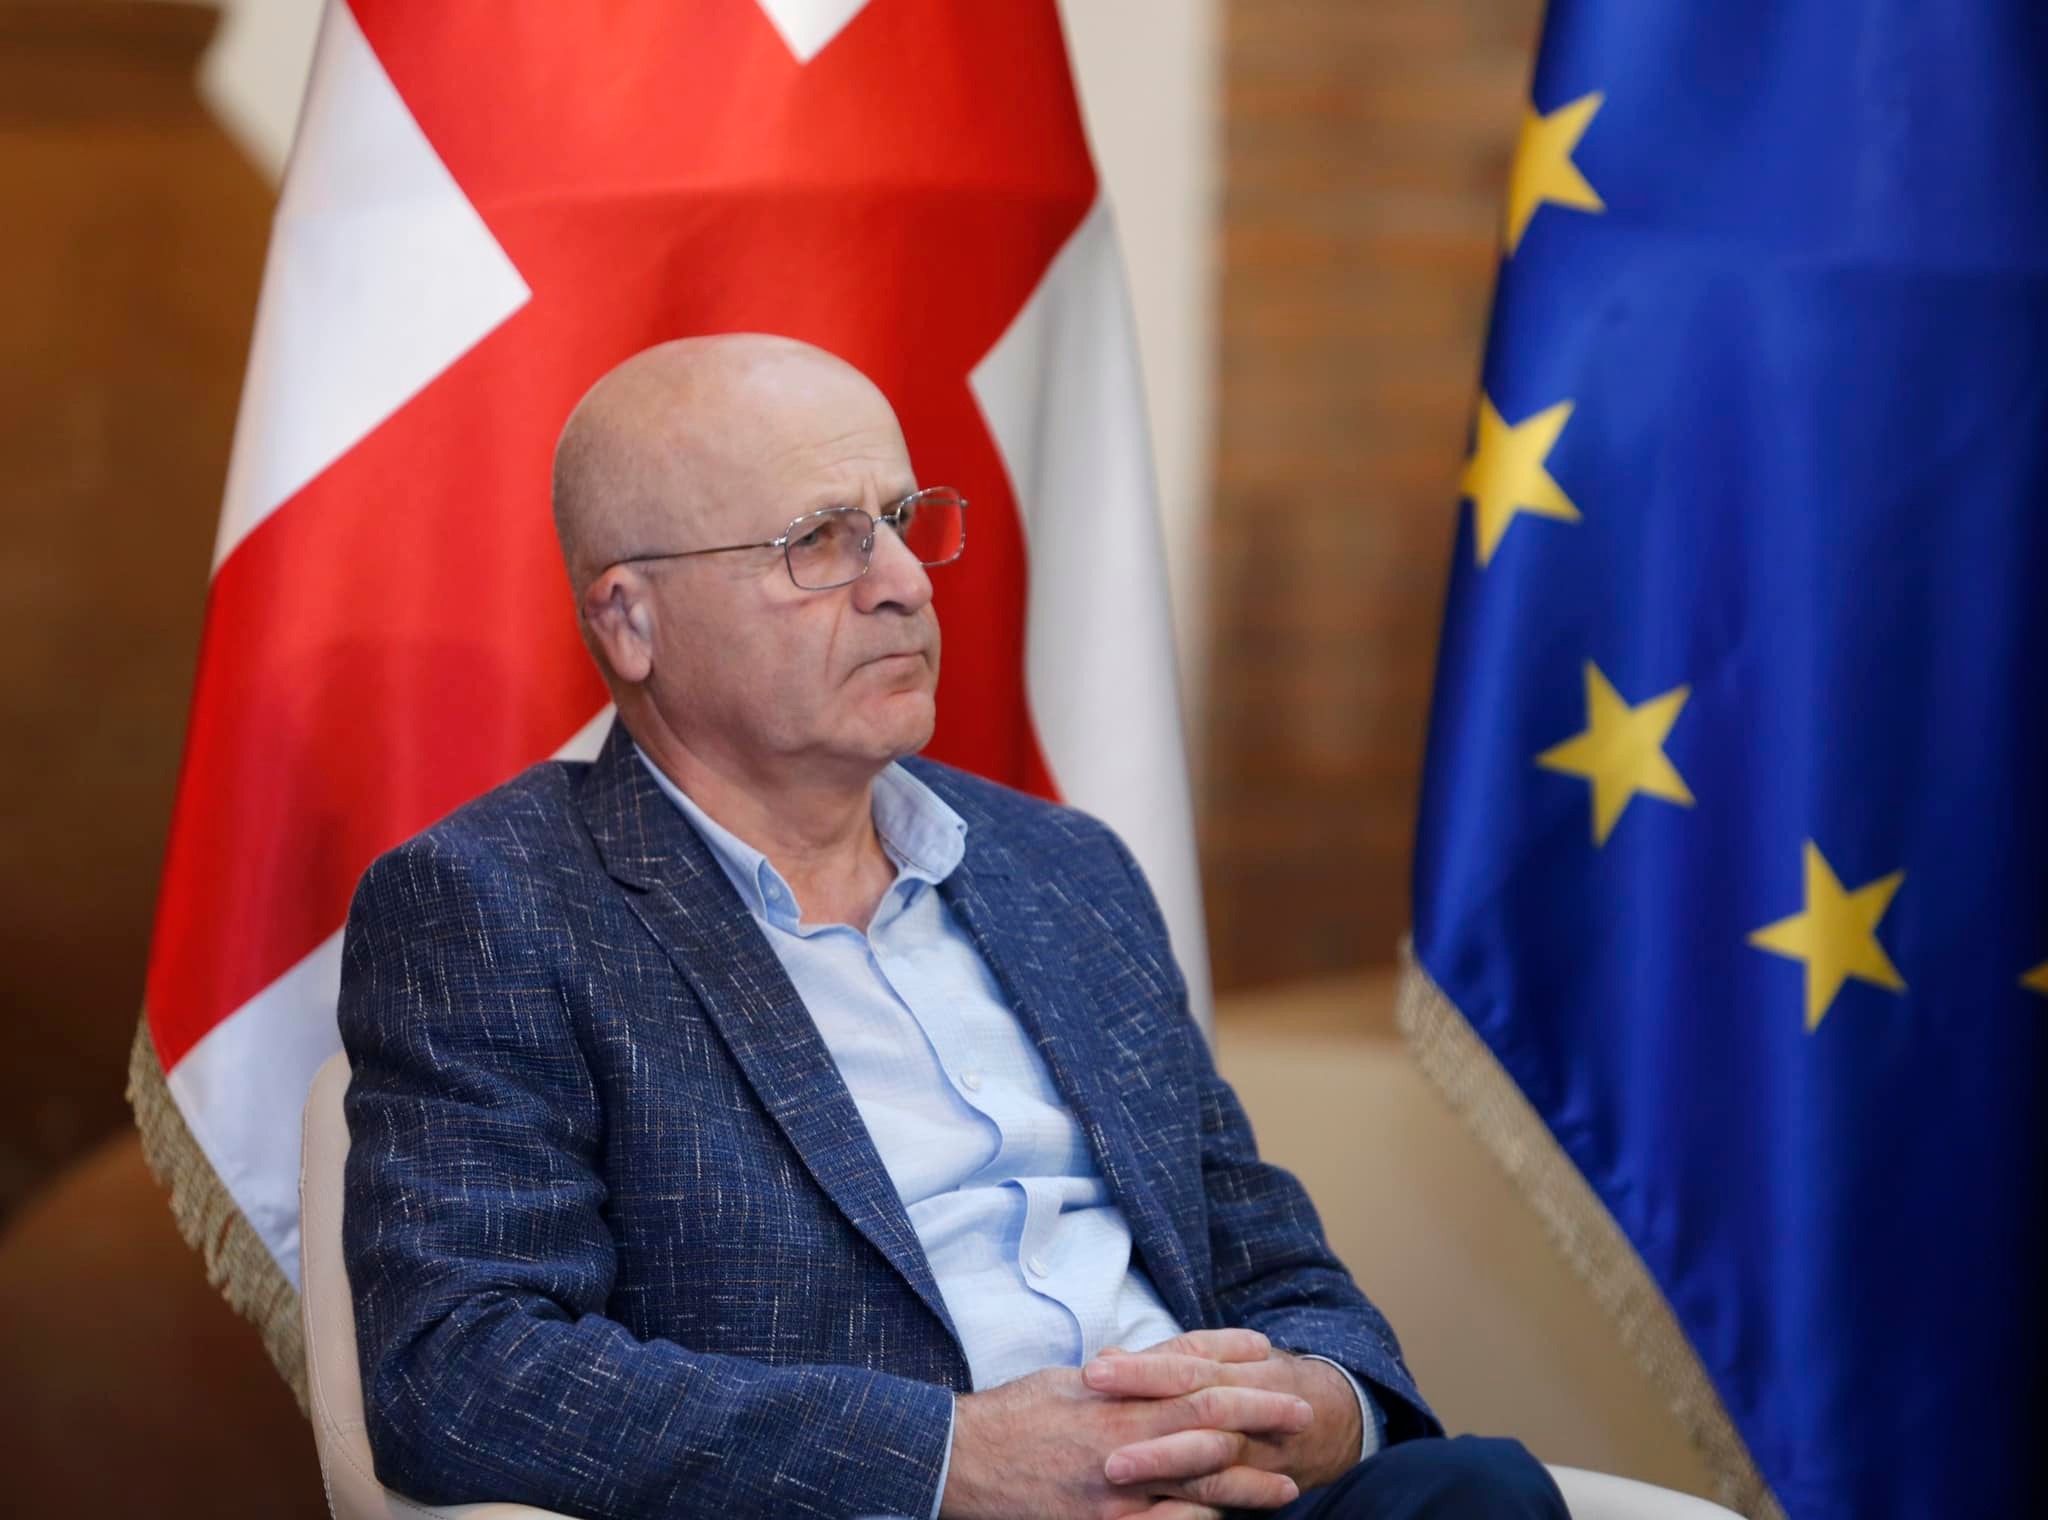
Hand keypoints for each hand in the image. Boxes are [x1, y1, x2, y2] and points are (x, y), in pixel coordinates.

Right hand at [940, 1329, 1312, 1518]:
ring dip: (1249, 1483)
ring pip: (1200, 1484)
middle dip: (1261, 1415)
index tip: (1272, 1357)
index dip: (1236, 1364)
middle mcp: (1123, 1439)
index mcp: (1116, 1396)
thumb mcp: (1072, 1380)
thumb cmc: (1015, 1416)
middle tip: (1304, 1412)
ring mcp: (1118, 1490)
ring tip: (1287, 1484)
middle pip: (1208, 1422)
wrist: (961, 1462)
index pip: (1191, 1372)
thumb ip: (1128, 1375)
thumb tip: (1175, 1360)